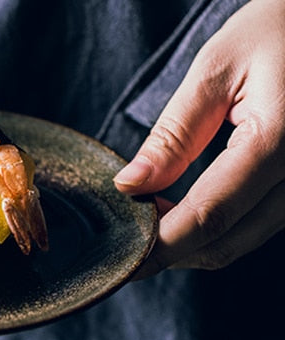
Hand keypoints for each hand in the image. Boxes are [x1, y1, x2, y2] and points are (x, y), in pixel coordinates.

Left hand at [114, 0, 284, 276]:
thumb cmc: (280, 27)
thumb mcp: (217, 67)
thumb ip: (174, 135)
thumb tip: (129, 186)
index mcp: (280, 139)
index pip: (210, 216)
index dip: (161, 246)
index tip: (123, 259)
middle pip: (225, 243)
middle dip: (171, 250)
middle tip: (129, 231)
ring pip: (241, 241)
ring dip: (192, 243)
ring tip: (154, 213)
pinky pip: (257, 226)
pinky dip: (218, 230)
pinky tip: (186, 209)